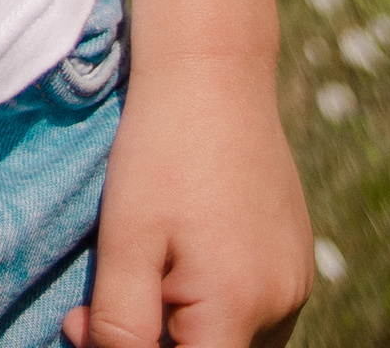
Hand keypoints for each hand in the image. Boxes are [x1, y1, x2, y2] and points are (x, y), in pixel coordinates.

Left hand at [65, 57, 310, 347]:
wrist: (214, 69)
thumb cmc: (162, 148)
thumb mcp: (123, 240)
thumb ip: (120, 324)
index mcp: (237, 308)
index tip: (91, 327)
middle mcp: (281, 307)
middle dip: (156, 345)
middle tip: (94, 306)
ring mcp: (296, 285)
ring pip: (234, 344)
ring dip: (186, 331)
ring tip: (145, 266)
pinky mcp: (297, 264)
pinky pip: (254, 316)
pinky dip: (213, 309)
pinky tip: (181, 257)